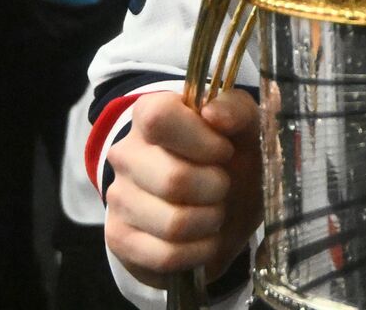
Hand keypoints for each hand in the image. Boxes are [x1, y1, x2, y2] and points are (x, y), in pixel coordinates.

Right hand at [105, 90, 262, 288]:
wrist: (223, 206)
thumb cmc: (233, 158)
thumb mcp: (247, 128)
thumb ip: (237, 109)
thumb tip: (213, 113)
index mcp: (150, 113)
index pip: (159, 120)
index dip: (201, 141)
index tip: (224, 151)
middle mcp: (125, 153)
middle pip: (173, 180)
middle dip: (216, 188)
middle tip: (223, 184)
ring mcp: (118, 197)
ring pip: (173, 223)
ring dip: (210, 221)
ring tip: (214, 210)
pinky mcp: (119, 238)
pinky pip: (166, 255)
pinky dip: (200, 250)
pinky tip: (205, 236)